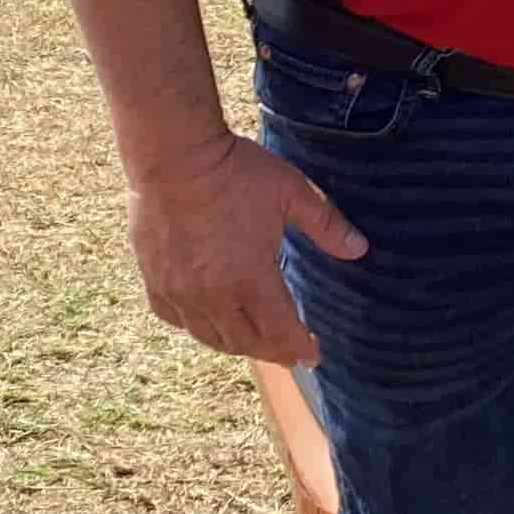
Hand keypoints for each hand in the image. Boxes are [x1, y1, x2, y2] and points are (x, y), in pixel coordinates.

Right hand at [123, 129, 358, 365]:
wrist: (174, 155)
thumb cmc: (236, 171)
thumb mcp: (292, 193)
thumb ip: (326, 225)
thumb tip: (360, 249)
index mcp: (251, 279)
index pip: (281, 331)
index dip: (299, 348)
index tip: (314, 357)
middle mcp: (213, 295)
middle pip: (246, 341)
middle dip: (272, 352)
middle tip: (289, 354)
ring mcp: (180, 290)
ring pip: (209, 336)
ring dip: (236, 344)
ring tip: (254, 343)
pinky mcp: (154, 279)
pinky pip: (174, 319)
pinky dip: (195, 327)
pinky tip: (206, 323)